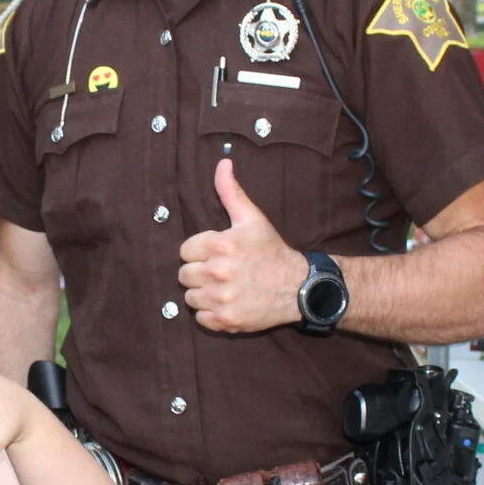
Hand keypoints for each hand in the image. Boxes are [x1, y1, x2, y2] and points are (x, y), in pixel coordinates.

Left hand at [179, 160, 305, 332]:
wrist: (299, 287)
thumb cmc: (272, 251)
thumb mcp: (252, 218)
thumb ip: (231, 192)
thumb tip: (222, 164)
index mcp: (220, 245)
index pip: (184, 251)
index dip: (198, 251)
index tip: (215, 253)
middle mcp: (218, 272)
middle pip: (184, 275)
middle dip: (199, 272)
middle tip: (219, 271)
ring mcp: (221, 299)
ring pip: (190, 297)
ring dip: (203, 294)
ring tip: (223, 287)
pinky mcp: (226, 320)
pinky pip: (201, 319)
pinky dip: (210, 314)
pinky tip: (226, 303)